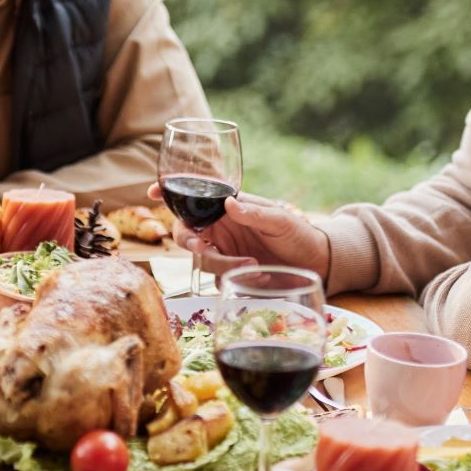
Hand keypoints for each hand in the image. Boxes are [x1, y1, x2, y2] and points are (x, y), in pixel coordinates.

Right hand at [145, 185, 329, 277]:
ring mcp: (224, 252)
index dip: (170, 193)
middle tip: (202, 247)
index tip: (153, 191)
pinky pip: (218, 280)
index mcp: (227, 208)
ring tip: (254, 265)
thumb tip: (228, 203)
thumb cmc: (299, 233)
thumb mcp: (280, 220)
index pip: (194, 199)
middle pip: (186, 233)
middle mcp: (220, 229)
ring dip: (222, 264)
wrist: (317, 263)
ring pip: (202, 260)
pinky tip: (260, 275)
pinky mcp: (231, 274)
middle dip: (188, 240)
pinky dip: (233, 278)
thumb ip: (254, 213)